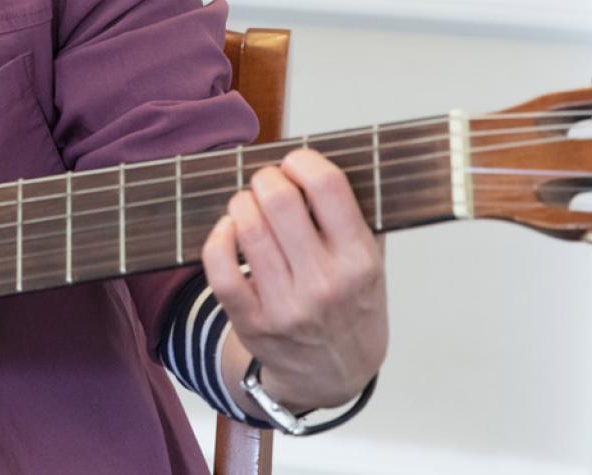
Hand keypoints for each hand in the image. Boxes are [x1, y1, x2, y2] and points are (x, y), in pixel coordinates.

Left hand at [201, 149, 387, 410]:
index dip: (303, 161)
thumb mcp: (374, 264)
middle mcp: (324, 283)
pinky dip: (218, 237)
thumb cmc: (352, 309)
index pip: (328, 187)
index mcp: (360, 260)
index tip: (296, 161)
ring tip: (247, 204)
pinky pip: (219, 267)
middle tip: (266, 181)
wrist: (334, 374)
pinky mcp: (251, 321)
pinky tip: (228, 230)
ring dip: (240, 203)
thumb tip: (321, 162)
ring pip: (247, 228)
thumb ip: (357, 216)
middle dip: (266, 178)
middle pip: (279, 201)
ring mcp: (285, 305)